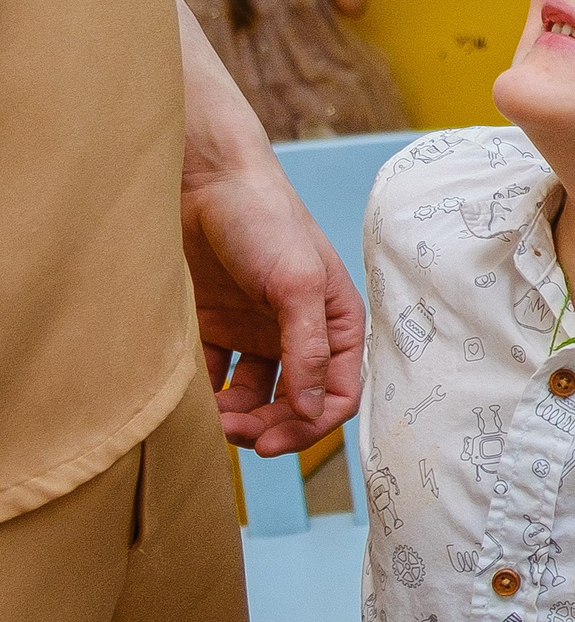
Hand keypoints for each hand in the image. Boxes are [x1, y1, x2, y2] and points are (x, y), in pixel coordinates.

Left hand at [183, 155, 363, 455]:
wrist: (203, 179)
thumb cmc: (266, 220)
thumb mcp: (300, 285)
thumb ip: (309, 350)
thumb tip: (314, 410)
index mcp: (334, 324)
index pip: (338, 393)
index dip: (310, 425)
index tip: (272, 442)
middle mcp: (298, 334)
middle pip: (294, 403)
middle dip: (271, 426)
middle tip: (239, 436)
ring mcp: (255, 331)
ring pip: (253, 397)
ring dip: (237, 417)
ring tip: (212, 420)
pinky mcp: (213, 325)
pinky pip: (212, 375)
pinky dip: (204, 394)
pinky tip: (190, 397)